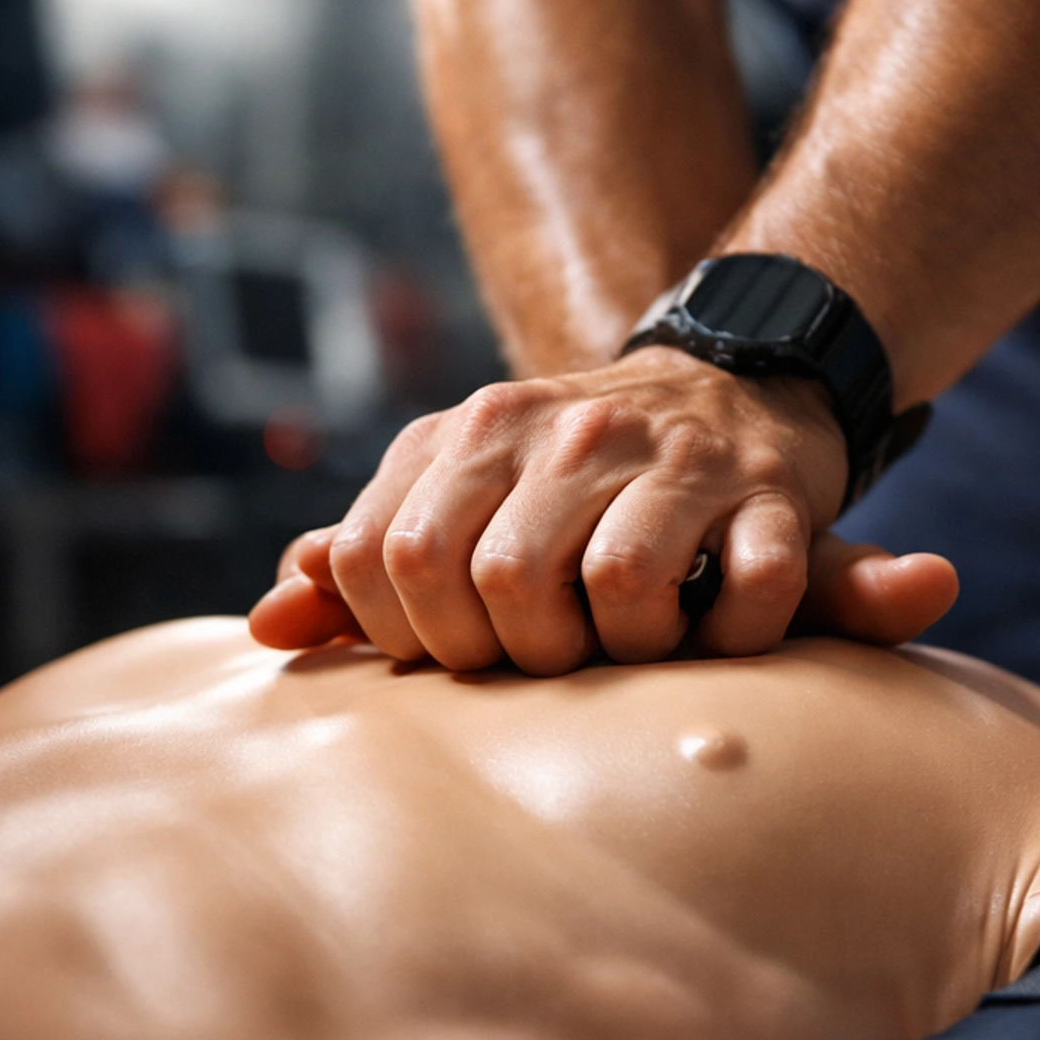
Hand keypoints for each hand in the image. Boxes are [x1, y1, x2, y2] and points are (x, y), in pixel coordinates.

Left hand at [249, 351, 955, 671]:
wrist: (736, 383)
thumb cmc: (582, 478)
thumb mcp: (467, 493)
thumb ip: (370, 561)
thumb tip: (270, 626)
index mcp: (476, 430)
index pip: (384, 558)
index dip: (407, 636)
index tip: (458, 650)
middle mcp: (568, 431)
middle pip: (498, 582)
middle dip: (522, 655)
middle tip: (557, 655)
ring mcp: (675, 456)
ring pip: (618, 584)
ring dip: (627, 650)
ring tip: (637, 641)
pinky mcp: (769, 490)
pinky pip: (749, 592)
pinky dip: (730, 639)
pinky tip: (715, 630)